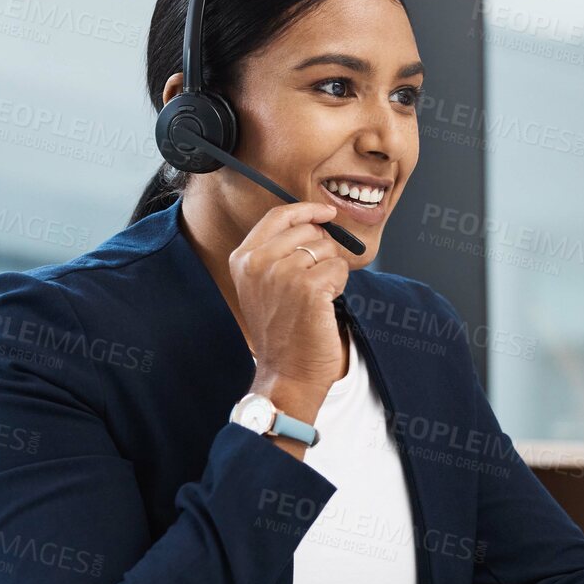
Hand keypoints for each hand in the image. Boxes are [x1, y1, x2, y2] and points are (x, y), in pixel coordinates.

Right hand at [228, 202, 350, 420]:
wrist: (287, 372)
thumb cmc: (281, 332)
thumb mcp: (264, 286)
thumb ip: (279, 252)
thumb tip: (316, 223)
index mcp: (243, 259)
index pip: (279, 216)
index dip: (307, 210)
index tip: (327, 212)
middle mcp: (259, 262)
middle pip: (309, 231)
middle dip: (322, 253)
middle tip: (313, 285)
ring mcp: (282, 274)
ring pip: (327, 249)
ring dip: (330, 272)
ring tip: (315, 299)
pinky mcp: (308, 288)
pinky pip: (339, 268)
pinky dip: (339, 285)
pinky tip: (324, 305)